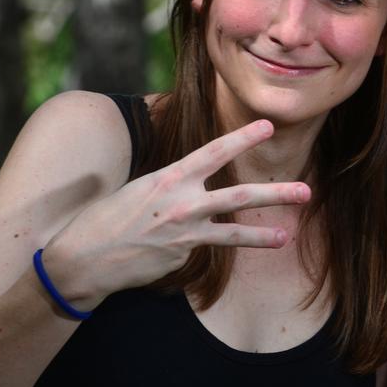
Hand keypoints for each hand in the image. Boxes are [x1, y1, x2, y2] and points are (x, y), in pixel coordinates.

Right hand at [42, 119, 310, 308]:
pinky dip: (189, 247)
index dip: (242, 138)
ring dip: (263, 235)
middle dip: (276, 193)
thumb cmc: (104, 218)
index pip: (213, 153)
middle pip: (239, 196)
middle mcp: (182, 205)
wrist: (81, 260)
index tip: (268, 126)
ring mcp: (185, 235)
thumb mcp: (138, 188)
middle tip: (305, 191)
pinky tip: (162, 251)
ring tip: (286, 236)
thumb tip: (194, 182)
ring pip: (233, 234)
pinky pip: (198, 250)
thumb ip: (171, 184)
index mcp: (168, 178)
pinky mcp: (182, 259)